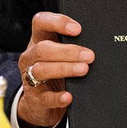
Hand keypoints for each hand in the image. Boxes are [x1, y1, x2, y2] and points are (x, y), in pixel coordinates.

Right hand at [15, 11, 93, 127]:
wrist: (40, 105)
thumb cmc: (55, 75)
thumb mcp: (60, 57)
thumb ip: (72, 47)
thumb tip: (97, 45)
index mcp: (38, 41)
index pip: (40, 22)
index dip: (57, 22)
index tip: (78, 29)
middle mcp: (30, 58)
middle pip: (43, 48)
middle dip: (67, 51)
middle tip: (89, 55)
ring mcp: (30, 78)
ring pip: (41, 70)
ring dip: (64, 69)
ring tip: (83, 70)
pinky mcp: (34, 100)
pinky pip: (45, 98)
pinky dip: (57, 97)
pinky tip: (68, 96)